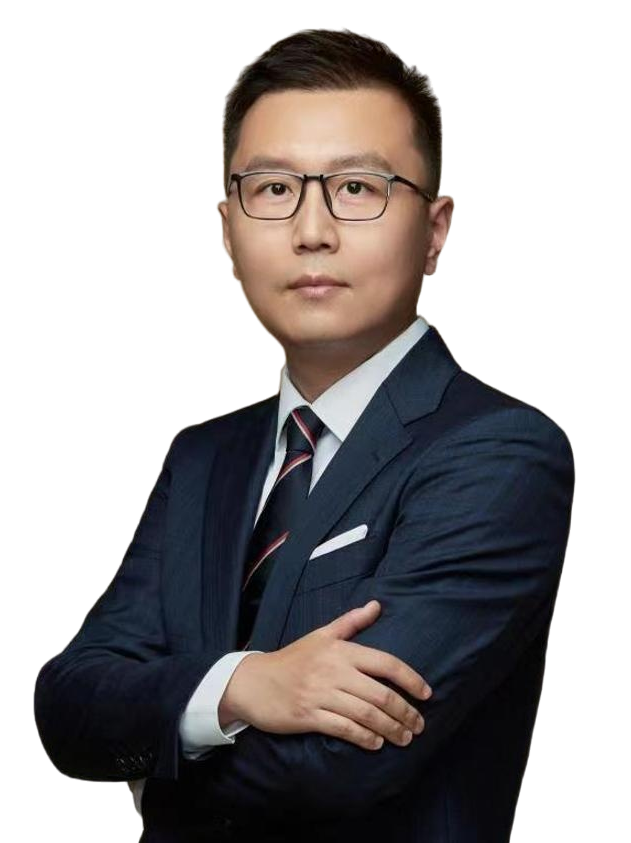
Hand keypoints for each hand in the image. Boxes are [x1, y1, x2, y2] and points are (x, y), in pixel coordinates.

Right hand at [226, 600, 431, 750]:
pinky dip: (365, 738)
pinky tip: (376, 744)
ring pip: (366, 715)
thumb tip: (377, 605)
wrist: (253, 681)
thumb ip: (351, 622)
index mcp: (340, 650)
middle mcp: (333, 671)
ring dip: (391, 729)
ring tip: (404, 738)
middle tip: (419, 725)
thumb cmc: (292, 659)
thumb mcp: (321, 635)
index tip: (426, 694)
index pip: (385, 662)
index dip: (410, 679)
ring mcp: (321, 695)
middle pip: (380, 694)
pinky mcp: (309, 716)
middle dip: (405, 712)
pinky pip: (344, 729)